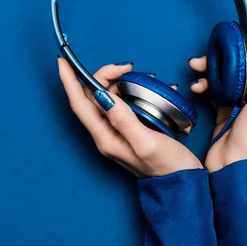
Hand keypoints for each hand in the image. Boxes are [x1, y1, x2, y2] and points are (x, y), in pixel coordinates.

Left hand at [57, 57, 202, 177]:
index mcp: (105, 138)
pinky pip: (125, 102)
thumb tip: (102, 96)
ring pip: (109, 97)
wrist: (184, 184)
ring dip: (122, 82)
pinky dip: (134, 91)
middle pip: (94, 96)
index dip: (69, 81)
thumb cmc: (168, 168)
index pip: (80, 105)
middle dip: (105, 76)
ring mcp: (118, 131)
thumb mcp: (147, 142)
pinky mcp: (131, 128)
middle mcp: (107, 134)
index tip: (62, 60)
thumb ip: (124, 120)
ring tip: (145, 77)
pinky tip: (152, 88)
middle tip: (128, 67)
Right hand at [189, 6, 246, 171]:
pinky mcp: (226, 108)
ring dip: (211, 68)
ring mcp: (244, 101)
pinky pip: (215, 88)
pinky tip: (197, 86)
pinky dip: (205, 84)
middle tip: (211, 46)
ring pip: (227, 73)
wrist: (234, 165)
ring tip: (196, 67)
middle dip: (227, 51)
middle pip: (246, 60)